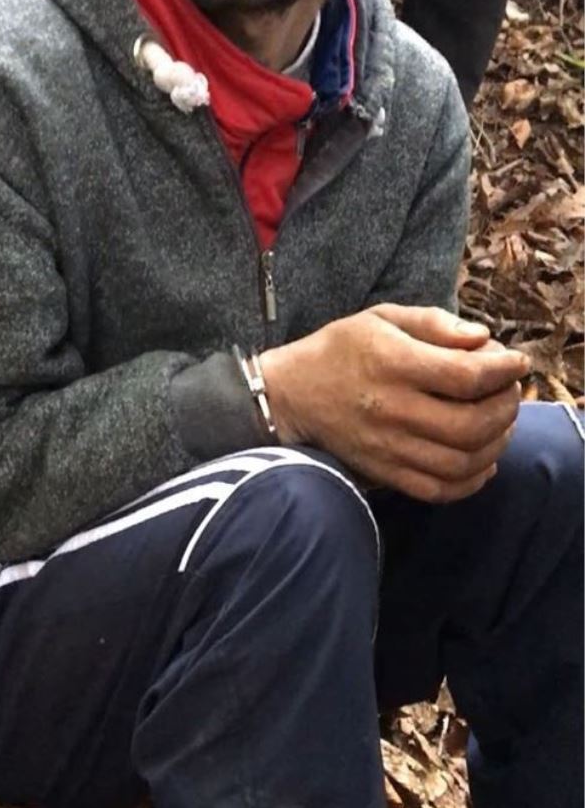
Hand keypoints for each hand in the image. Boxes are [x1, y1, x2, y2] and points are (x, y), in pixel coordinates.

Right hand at [259, 304, 528, 501]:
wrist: (290, 395)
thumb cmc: (340, 350)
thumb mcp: (381, 318)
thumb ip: (433, 323)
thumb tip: (482, 339)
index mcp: (392, 363)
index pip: (466, 375)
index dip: (503, 371)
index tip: (517, 362)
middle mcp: (391, 408)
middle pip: (471, 423)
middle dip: (506, 408)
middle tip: (510, 393)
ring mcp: (387, 447)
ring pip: (462, 461)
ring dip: (496, 444)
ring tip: (500, 424)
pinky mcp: (384, 472)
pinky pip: (439, 490)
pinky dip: (472, 481)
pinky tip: (482, 461)